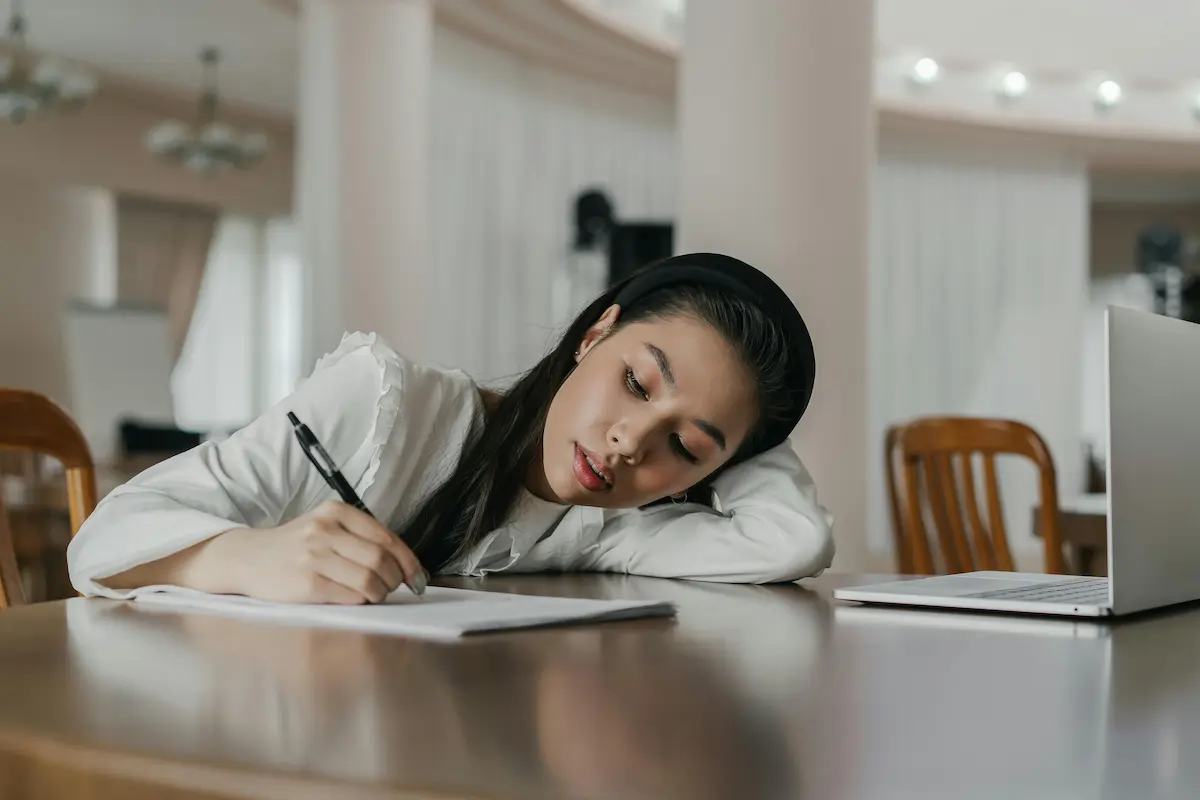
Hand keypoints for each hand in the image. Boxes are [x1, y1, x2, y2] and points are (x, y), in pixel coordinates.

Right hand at [199, 501, 426, 603]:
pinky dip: (362, 600)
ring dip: (381, 592)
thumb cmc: (296, 545)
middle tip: (394, 587)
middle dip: (396, 578)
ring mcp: (314, 557)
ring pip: (369, 580)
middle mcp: (325, 530)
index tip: (418, 576)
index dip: (408, 560)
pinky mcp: (307, 584)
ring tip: (375, 593)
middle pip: (381, 559)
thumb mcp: (326, 526)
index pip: (386, 537)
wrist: (248, 558)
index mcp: (335, 512)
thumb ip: (360, 537)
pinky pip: (351, 596)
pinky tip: (356, 598)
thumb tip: (406, 565)